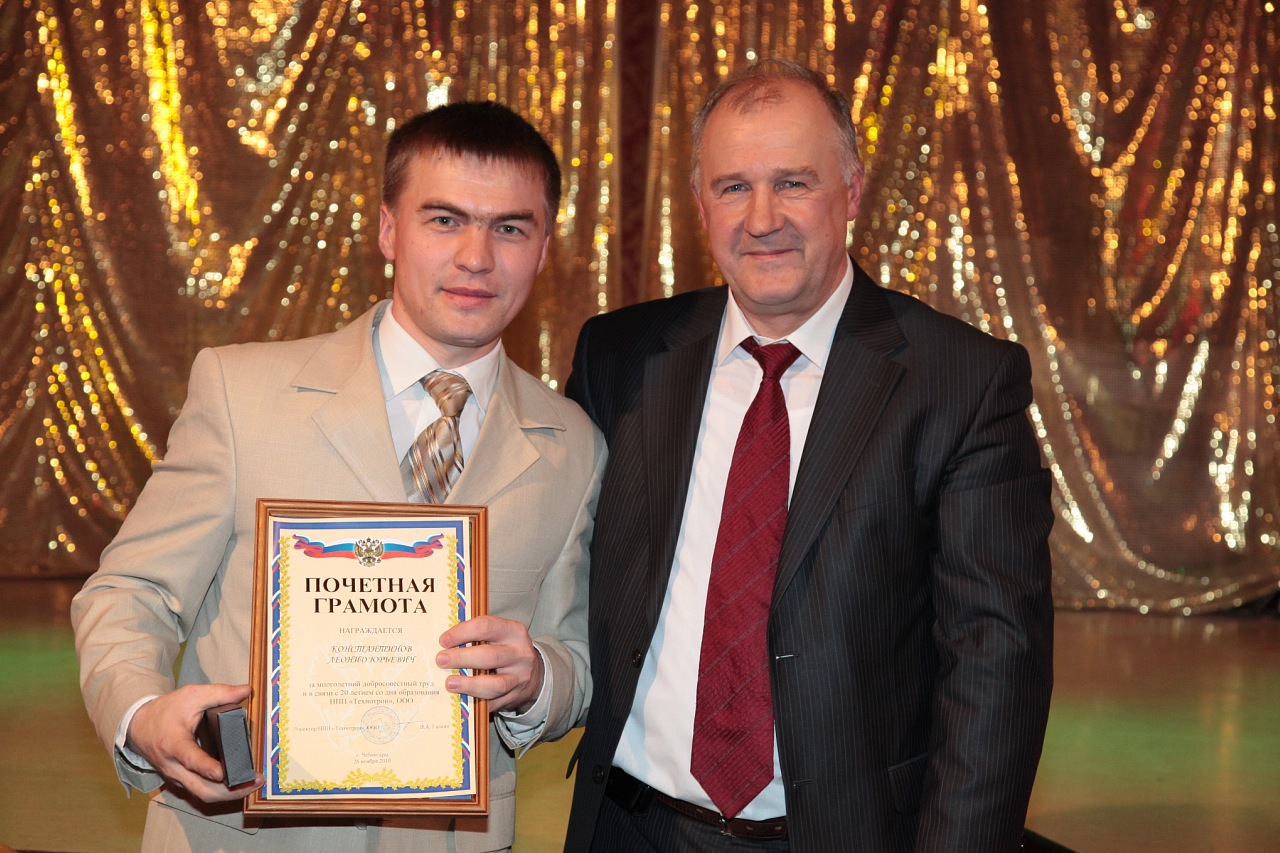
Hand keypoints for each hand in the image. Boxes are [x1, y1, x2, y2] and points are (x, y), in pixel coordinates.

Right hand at [126, 683, 263, 801]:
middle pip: (202, 789)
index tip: (226, 772)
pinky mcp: (181, 781)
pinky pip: (201, 791)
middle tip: (254, 782)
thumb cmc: (165, 711)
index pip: (191, 760)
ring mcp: (177, 777)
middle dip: (230, 791)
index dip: (208, 768)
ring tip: (252, 785)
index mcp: (175, 745)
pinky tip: (239, 784)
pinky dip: (220, 792)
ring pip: (202, 794)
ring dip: (229, 794)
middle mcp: (175, 767)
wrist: (139, 726)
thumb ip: (220, 693)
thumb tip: (246, 691)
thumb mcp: (191, 695)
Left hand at [436, 615, 543, 713]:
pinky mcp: (515, 697)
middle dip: (462, 658)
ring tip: (450, 683)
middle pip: (490, 656)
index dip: (462, 633)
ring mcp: (519, 678)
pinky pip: (494, 703)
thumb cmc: (506, 649)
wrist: (531, 672)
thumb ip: (477, 636)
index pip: (486, 627)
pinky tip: (462, 699)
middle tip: (441, 660)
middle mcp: (520, 654)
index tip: (443, 640)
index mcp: (514, 632)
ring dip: (469, 684)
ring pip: (495, 684)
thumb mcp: (499, 635)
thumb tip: (445, 643)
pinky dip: (476, 702)